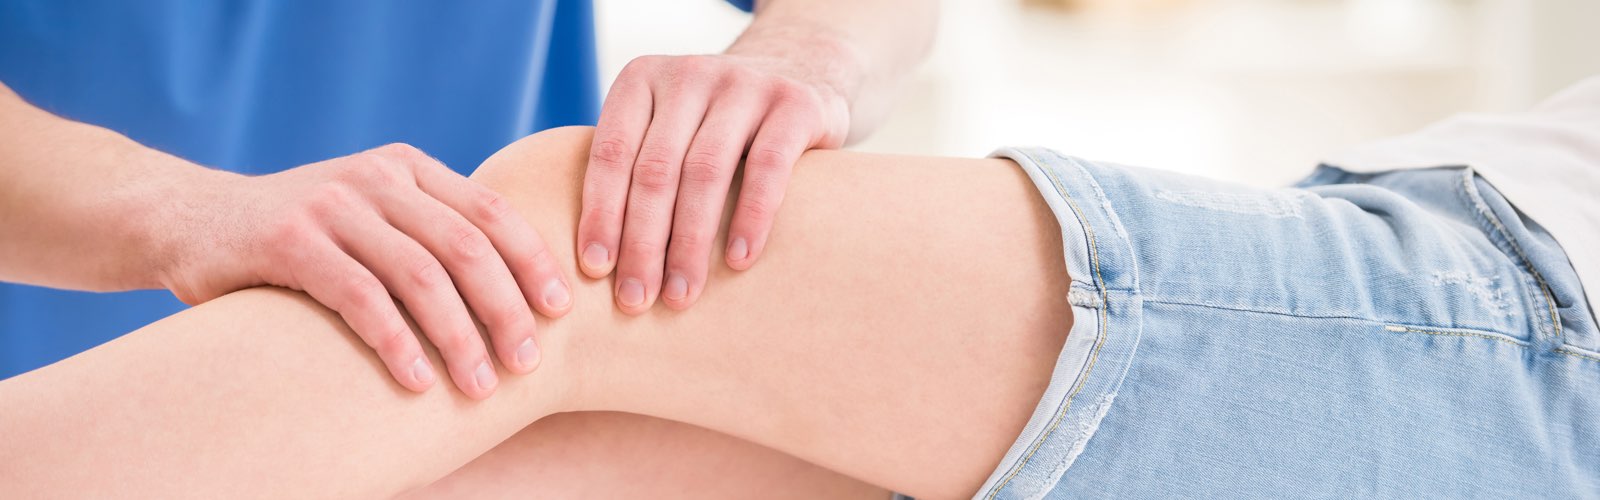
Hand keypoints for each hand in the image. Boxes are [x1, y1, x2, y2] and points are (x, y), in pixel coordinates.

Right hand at [159, 144, 571, 398]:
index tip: (561, 312)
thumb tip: (515, 297)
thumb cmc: (301, 237)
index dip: (532, 261)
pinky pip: (361, 297)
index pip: (491, 211)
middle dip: (507, 309)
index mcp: (409, 168)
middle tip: (528, 363)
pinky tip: (416, 383)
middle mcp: (377, 177)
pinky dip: (396, 343)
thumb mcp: (371, 218)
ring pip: (421, 275)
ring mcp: (332, 204)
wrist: (190, 220)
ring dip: (459, 337)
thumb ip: (427, 235)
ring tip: (478, 386)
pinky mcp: (289, 240)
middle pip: (468, 247)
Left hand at [579, 53, 849, 312]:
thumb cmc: (716, 124)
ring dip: (689, 242)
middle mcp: (689, 75)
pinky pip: (768, 168)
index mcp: (642, 79)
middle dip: (641, 242)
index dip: (600, 213)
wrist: (800, 71)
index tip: (595, 270)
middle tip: (636, 299)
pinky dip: (751, 218)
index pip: (611, 152)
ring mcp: (745, 84)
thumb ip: (634, 167)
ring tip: (681, 295)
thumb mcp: (669, 125)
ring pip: (705, 172)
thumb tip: (594, 262)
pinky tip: (738, 261)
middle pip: (655, 169)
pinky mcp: (795, 104)